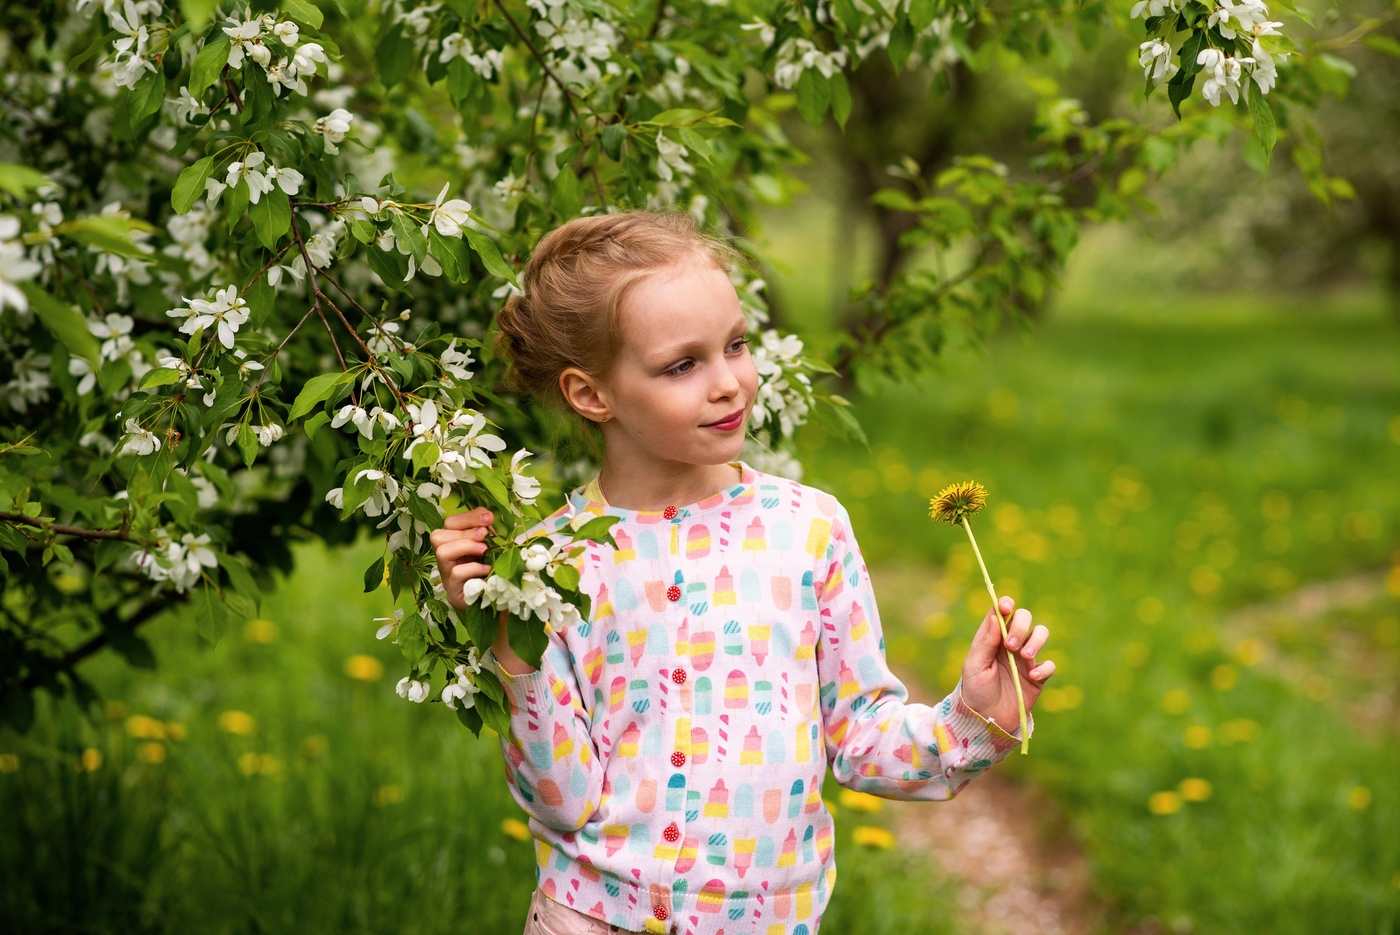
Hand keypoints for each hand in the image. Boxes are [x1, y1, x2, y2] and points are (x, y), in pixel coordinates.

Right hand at [429, 507, 493, 608]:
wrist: (498, 604)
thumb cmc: (493, 573)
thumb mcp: (492, 548)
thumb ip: (488, 532)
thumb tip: (489, 517)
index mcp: (454, 543)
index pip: (449, 523)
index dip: (467, 517)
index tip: (488, 517)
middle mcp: (446, 558)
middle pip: (438, 535)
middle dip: (465, 531)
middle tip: (485, 535)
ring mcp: (447, 575)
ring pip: (441, 552)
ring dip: (465, 546)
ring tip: (485, 550)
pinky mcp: (453, 591)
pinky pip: (455, 573)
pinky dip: (473, 567)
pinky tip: (487, 569)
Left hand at [960, 595, 1054, 731]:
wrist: (987, 720)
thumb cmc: (976, 691)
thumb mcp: (974, 666)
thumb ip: (985, 641)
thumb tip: (996, 616)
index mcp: (992, 638)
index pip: (1001, 612)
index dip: (1005, 604)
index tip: (1006, 606)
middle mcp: (1010, 644)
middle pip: (1024, 618)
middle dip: (1021, 626)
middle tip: (1011, 646)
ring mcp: (1026, 659)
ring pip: (1041, 633)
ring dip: (1036, 640)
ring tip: (1025, 657)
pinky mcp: (1038, 677)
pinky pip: (1049, 664)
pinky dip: (1044, 668)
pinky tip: (1033, 677)